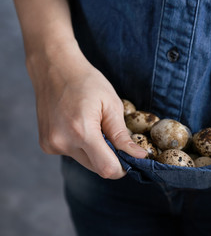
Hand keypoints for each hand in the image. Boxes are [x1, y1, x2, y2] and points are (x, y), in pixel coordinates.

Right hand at [28, 46, 146, 178]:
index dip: (122, 167)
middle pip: (97, 168)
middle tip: (114, 136)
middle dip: (110, 157)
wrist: (55, 68)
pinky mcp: (46, 145)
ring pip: (86, 162)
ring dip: (96, 152)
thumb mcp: (111, 105)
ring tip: (94, 126)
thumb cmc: (86, 82)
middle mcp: (63, 142)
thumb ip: (122, 135)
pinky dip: (82, 146)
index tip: (131, 157)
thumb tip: (139, 156)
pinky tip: (79, 126)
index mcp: (82, 131)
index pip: (107, 168)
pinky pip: (73, 154)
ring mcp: (51, 145)